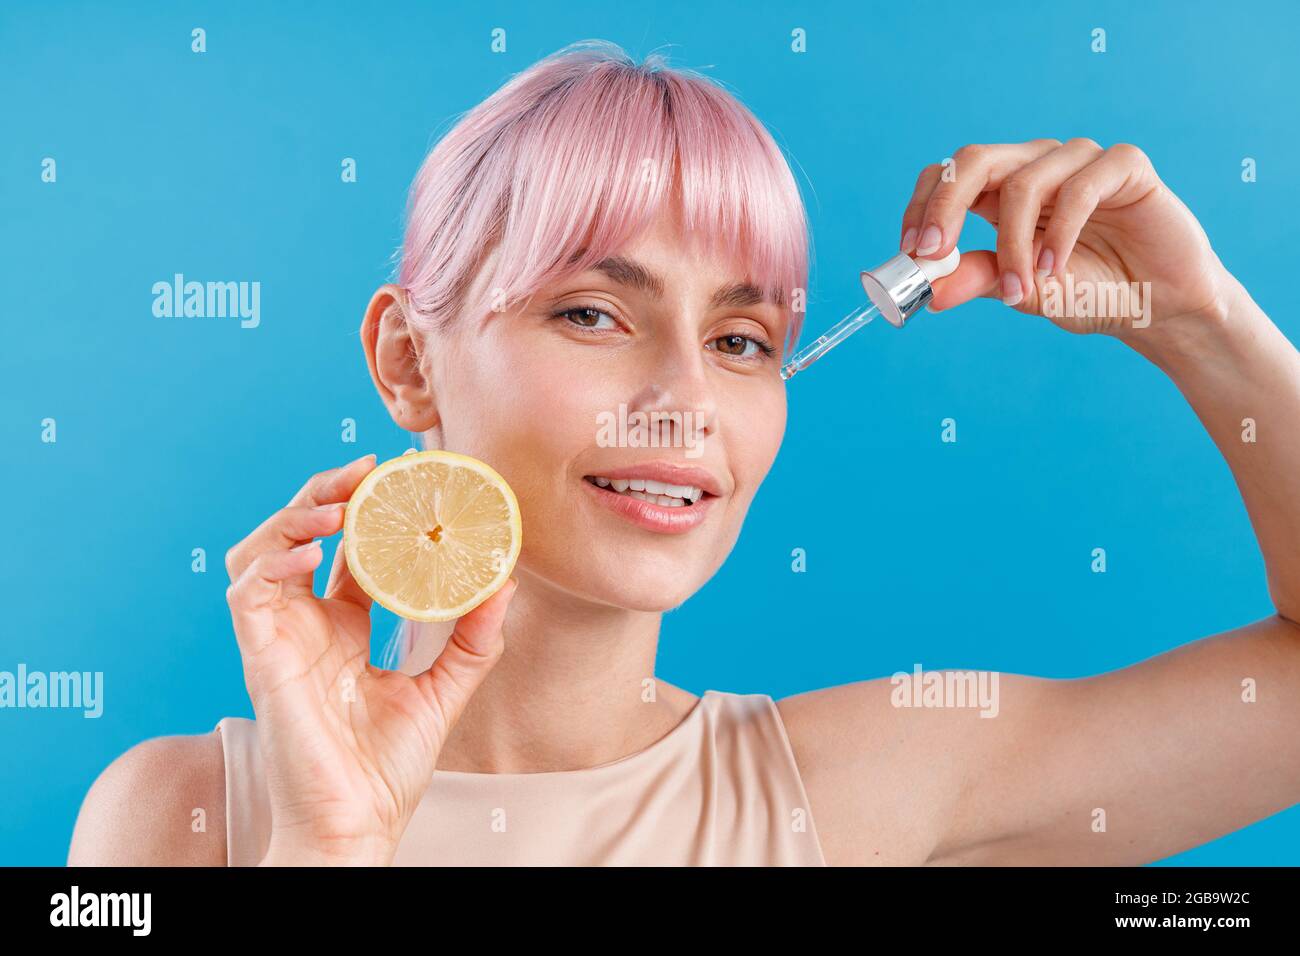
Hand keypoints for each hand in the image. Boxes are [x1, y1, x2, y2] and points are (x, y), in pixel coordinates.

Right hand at [224, 453, 516, 864]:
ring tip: (339, 501)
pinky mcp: (261, 658)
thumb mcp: (444, 690)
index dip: (370, 508)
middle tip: (372, 470)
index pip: (349, 548)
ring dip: (295, 515)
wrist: (357, 825)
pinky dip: (273, 560)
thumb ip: (472, 638)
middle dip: (328, 492)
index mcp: (344, 627)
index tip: (407, 476)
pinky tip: (313, 552)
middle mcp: (307, 624)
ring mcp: (279, 639)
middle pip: (301, 535)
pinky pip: (248, 592)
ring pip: (261, 549)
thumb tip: (506, 582)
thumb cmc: (386, 769)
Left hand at [900, 138, 1235, 339]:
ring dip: (1012, 245)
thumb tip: (927, 293)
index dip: (923, 206)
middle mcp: (1035, 167)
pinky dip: (1059, 234)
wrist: (1157, 306)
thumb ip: (977, 281)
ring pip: (1023, 185)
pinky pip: (1078, 188)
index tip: (913, 253)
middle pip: (974, 160)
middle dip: (945, 207)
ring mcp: (1079, 161)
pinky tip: (1057, 269)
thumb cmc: (1090, 293)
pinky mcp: (1124, 165)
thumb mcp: (1022, 292)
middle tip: (935, 255)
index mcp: (1001, 192)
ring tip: (1020, 290)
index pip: (947, 176)